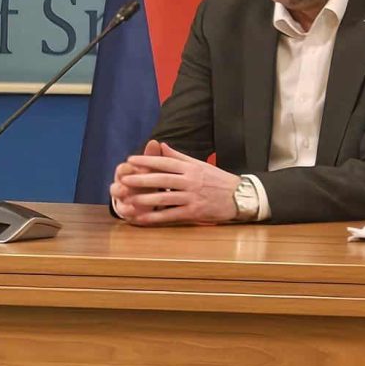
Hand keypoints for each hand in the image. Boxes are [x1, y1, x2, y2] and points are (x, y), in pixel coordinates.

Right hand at [110, 139, 162, 219]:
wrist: (150, 194)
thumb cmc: (150, 176)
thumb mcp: (152, 166)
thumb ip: (153, 156)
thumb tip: (155, 141)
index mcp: (127, 174)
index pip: (121, 170)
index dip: (125, 169)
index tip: (129, 168)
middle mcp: (122, 187)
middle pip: (115, 187)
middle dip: (119, 188)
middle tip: (125, 188)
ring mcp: (124, 202)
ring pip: (119, 203)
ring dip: (124, 204)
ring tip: (131, 205)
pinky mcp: (130, 214)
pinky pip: (128, 216)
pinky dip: (132, 215)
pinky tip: (137, 214)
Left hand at [114, 142, 240, 225]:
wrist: (239, 196)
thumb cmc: (217, 180)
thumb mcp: (199, 164)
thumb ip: (179, 157)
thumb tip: (161, 146)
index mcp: (191, 168)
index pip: (166, 162)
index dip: (147, 161)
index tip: (131, 160)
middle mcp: (190, 181)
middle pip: (162, 179)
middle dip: (141, 179)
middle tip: (124, 179)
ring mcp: (192, 197)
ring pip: (165, 197)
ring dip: (145, 199)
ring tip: (128, 200)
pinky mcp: (195, 212)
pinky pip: (171, 215)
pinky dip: (156, 218)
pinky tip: (143, 219)